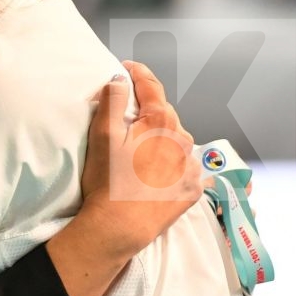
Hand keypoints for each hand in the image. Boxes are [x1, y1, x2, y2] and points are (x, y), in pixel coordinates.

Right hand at [78, 61, 209, 256]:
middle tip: (127, 121)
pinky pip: (185, 167)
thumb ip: (113, 99)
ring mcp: (191, 166)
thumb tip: (120, 78)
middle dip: (148, 113)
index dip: (138, 73)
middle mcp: (183, 139)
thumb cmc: (108, 182)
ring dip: (162, 140)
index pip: (152, 86)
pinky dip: (172, 164)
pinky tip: (155, 174)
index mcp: (161, 122)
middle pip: (165, 115)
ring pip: (176, 141)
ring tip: (140, 154)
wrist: (121, 227)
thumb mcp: (102, 135)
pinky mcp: (193, 188)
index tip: (127, 68)